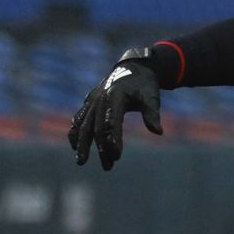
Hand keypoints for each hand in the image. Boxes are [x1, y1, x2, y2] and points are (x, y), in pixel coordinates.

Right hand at [68, 48, 162, 170]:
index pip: (112, 122)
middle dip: (101, 148)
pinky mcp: (89, 102)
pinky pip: (79, 118)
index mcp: (115, 96)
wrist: (134, 67)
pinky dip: (75, 131)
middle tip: (108, 166)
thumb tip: (158, 132)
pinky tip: (74, 146)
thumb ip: (152, 114)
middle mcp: (100, 98)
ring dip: (82, 144)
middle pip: (97, 127)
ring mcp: (93, 100)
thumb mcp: (152, 97)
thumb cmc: (145, 85)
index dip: (113, 140)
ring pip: (84, 125)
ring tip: (82, 161)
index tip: (117, 156)